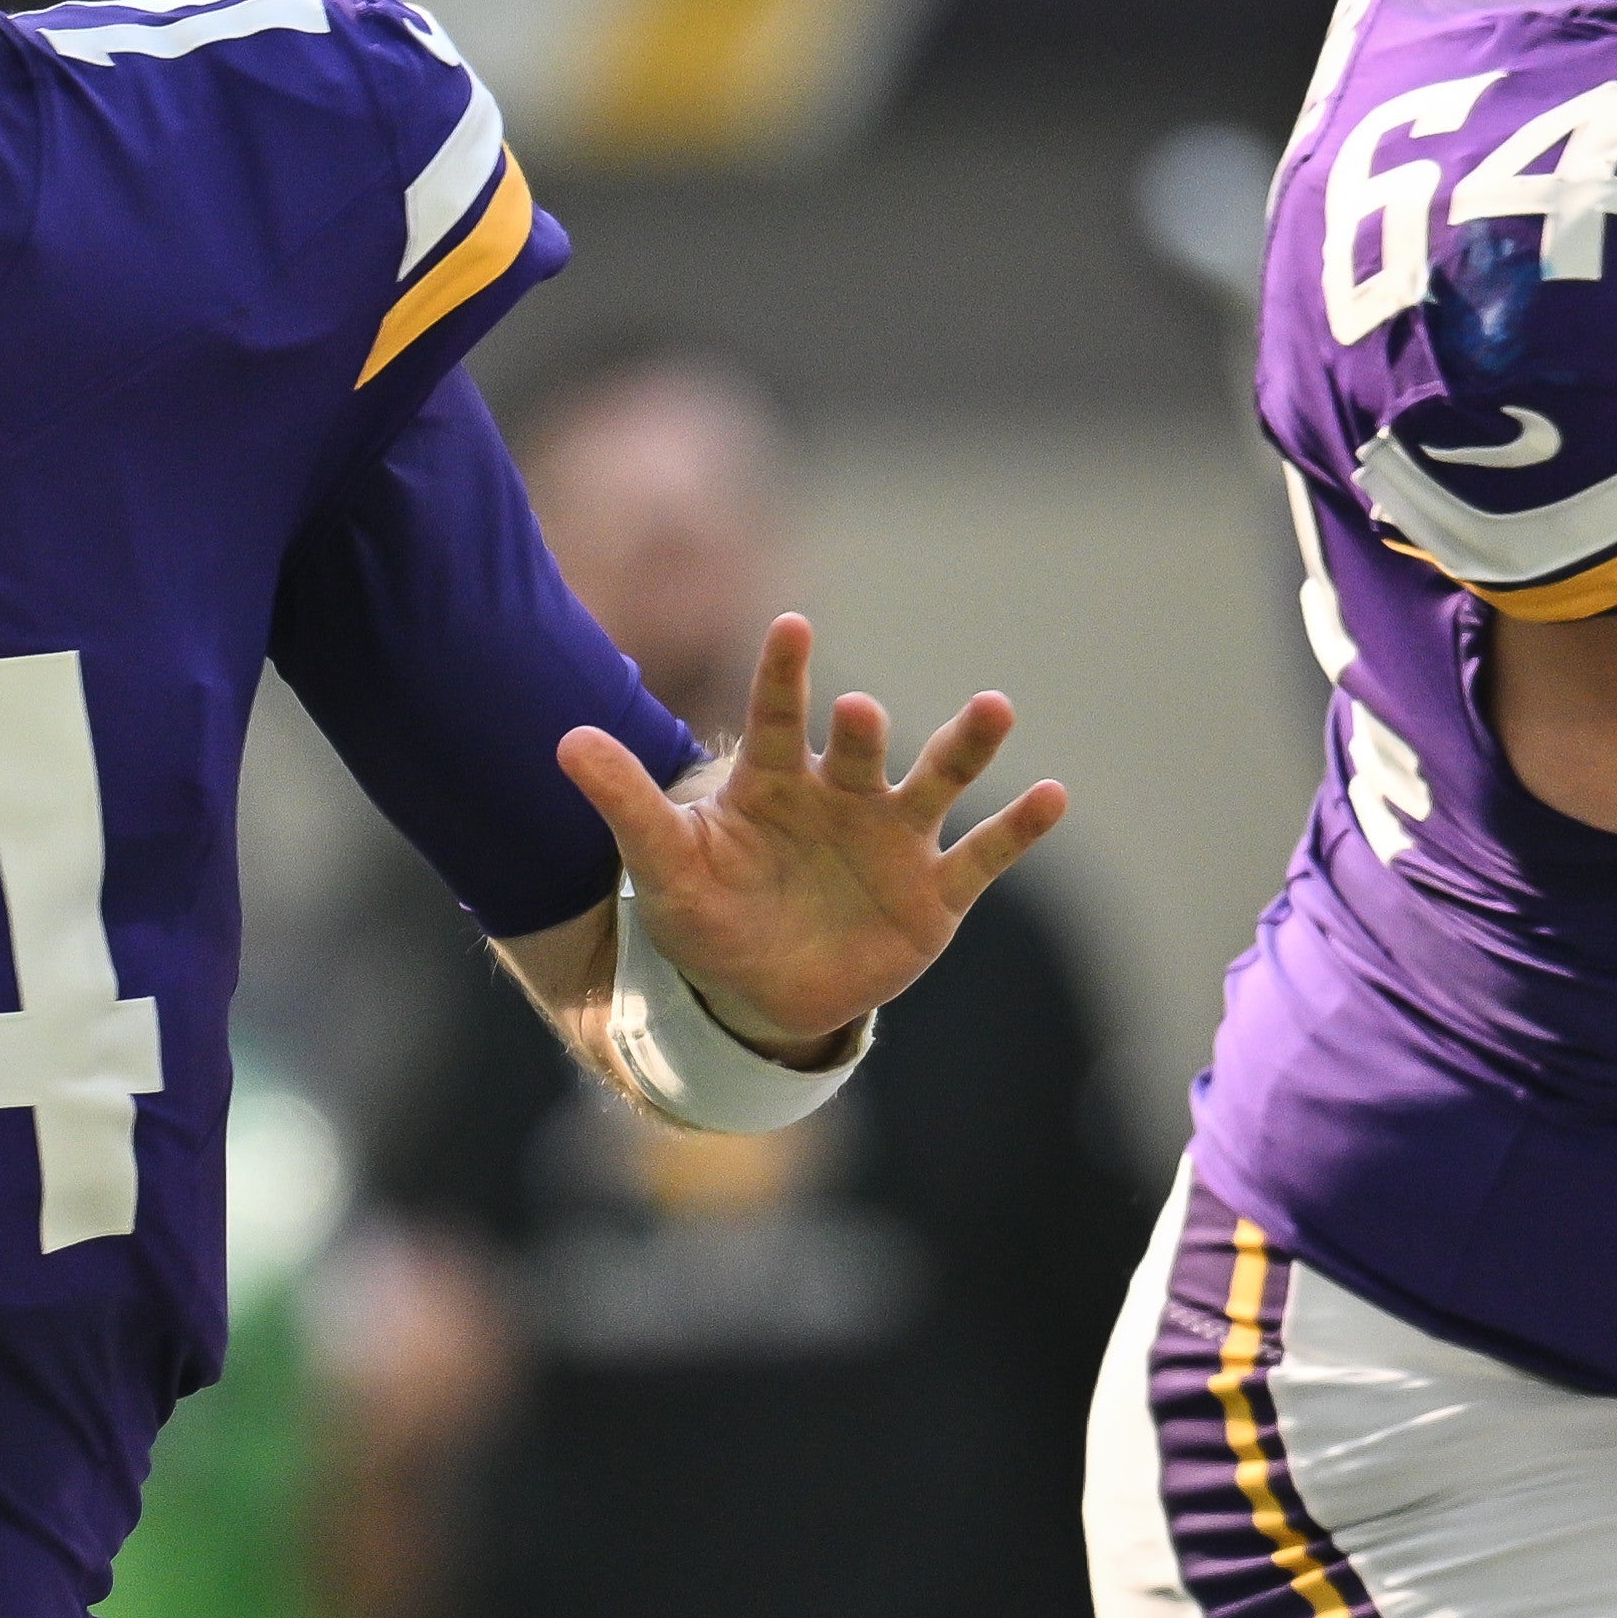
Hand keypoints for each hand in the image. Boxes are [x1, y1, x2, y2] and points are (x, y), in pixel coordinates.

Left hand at [553, 614, 1064, 1055]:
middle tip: (860, 711)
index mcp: (775, 782)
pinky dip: (1016, 828)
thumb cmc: (705, 912)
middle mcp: (842, 797)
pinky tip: (1051, 795)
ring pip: (936, 783)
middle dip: (864, 732)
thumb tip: (564, 740)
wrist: (752, 991)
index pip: (777, 718)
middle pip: (861, 750)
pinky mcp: (934, 895)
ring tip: (995, 707)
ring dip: (966, 747)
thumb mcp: (661, 861)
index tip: (789, 625)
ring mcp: (893, 841)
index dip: (782, 675)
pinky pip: (982, 856)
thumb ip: (624, 800)